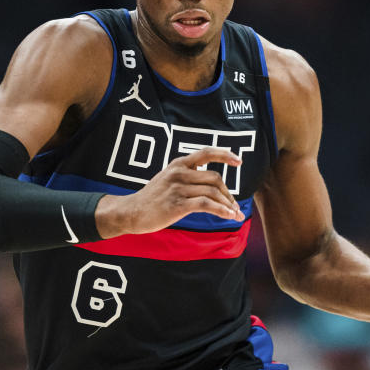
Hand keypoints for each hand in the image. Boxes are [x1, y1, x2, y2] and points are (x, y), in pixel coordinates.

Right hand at [96, 147, 243, 237]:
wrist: (131, 212)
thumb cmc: (152, 198)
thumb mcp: (168, 178)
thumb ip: (186, 175)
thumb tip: (210, 177)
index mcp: (178, 164)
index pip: (205, 153)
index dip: (224, 154)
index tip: (238, 160)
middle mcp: (179, 173)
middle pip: (215, 178)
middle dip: (228, 193)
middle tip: (234, 205)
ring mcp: (178, 188)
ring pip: (213, 192)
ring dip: (228, 204)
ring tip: (235, 214)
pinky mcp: (177, 205)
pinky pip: (206, 205)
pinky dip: (222, 210)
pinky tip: (229, 216)